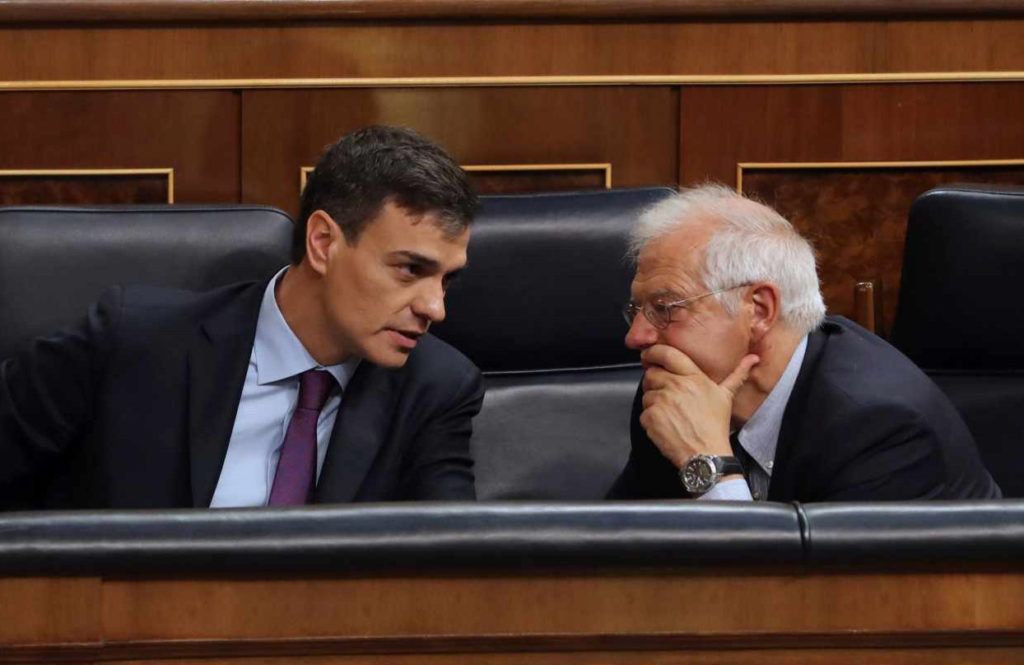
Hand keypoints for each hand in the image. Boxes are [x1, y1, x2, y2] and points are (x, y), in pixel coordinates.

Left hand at [639, 345, 758, 468]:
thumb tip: (751, 359)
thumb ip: (737, 375)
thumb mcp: (726, 397)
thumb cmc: (715, 426)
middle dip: (654, 382)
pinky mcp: (651, 417)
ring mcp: (662, 401)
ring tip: (669, 414)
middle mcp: (676, 386)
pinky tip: (665, 425)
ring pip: (646, 394)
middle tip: (663, 393)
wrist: (706, 454)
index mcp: (694, 378)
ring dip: (653, 402)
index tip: (649, 355)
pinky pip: (644, 412)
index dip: (654, 352)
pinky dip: (650, 419)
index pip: (668, 354)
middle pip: (652, 374)